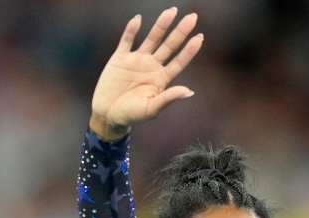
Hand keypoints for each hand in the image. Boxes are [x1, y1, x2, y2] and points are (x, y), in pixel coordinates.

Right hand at [89, 8, 203, 140]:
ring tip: (171, 12)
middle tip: (192, 17)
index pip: (179, 61)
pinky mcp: (120, 58)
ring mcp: (136, 60)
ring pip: (152, 39)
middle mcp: (152, 66)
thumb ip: (168, 98)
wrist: (108, 114)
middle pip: (169, 45)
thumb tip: (189, 91)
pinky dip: (132, 30)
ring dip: (161, 25)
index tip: (200, 37)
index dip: (189, 50)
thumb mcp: (152, 109)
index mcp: (162, 78)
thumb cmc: (132, 115)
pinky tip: (138, 20)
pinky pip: (127, 40)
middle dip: (180, 31)